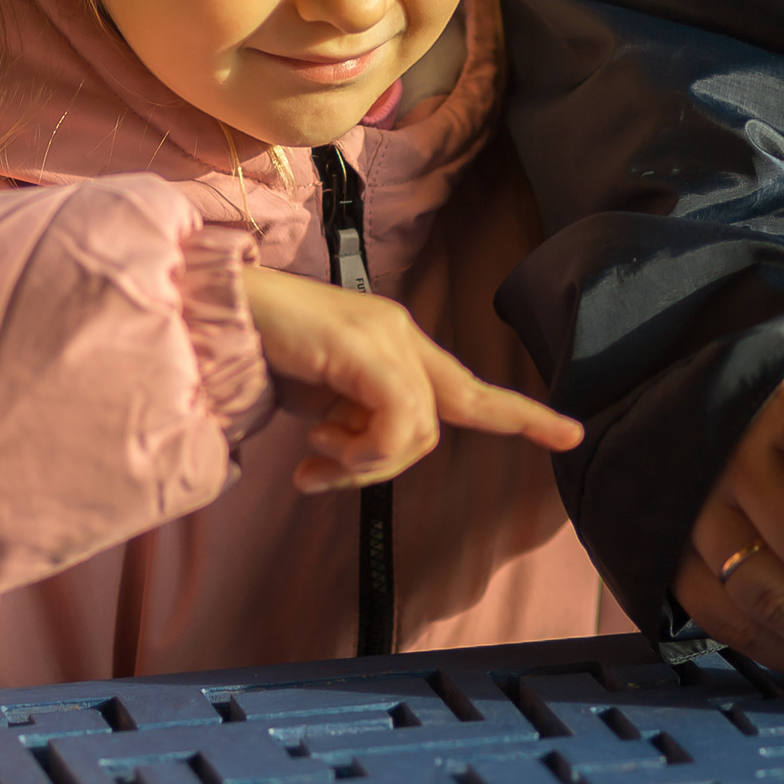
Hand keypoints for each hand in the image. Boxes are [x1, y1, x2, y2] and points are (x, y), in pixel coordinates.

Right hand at [243, 265, 582, 491]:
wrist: (212, 312)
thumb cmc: (258, 352)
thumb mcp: (318, 401)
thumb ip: (355, 422)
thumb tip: (365, 458)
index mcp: (393, 341)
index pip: (469, 386)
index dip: (520, 415)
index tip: (570, 434)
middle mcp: (400, 332)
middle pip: (443, 417)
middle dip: (389, 462)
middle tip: (321, 471)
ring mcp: (386, 336)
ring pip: (419, 430)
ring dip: (361, 461)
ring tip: (310, 454)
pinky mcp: (365, 348)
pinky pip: (395, 423)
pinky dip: (358, 451)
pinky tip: (312, 445)